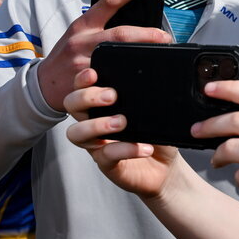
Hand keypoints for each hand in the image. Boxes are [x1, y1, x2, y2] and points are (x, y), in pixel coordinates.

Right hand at [37, 0, 170, 110]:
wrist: (43, 83)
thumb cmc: (67, 55)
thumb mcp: (78, 34)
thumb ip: (99, 27)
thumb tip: (133, 22)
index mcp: (83, 25)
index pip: (107, 3)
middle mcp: (82, 41)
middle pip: (119, 34)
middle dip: (146, 35)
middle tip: (165, 37)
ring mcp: (82, 63)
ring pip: (116, 56)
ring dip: (140, 57)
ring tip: (159, 57)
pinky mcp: (84, 84)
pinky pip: (108, 80)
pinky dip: (125, 79)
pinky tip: (139, 80)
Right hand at [64, 67, 183, 198]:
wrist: (166, 167)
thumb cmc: (157, 135)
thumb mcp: (156, 111)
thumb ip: (150, 94)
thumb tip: (157, 70)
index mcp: (102, 105)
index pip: (81, 87)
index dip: (82, 79)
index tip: (94, 73)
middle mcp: (93, 122)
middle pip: (71, 105)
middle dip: (87, 97)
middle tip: (113, 96)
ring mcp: (97, 144)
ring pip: (76, 133)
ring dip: (97, 124)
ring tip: (122, 122)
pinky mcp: (107, 164)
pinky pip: (106, 155)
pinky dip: (125, 149)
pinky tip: (144, 147)